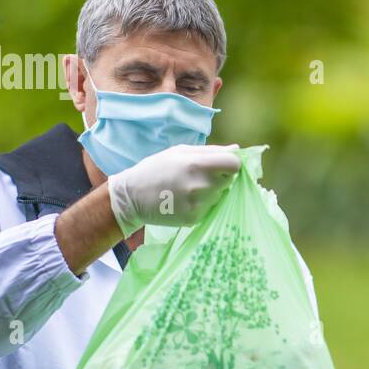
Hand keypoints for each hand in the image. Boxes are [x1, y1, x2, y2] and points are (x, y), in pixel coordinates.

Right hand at [107, 143, 240, 237]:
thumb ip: (210, 151)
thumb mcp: (179, 152)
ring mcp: (198, 204)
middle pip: (228, 181)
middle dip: (219, 177)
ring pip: (220, 196)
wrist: (131, 197)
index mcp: (196, 164)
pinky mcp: (194, 219)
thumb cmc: (155, 169)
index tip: (223, 165)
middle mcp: (200, 186)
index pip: (234, 165)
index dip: (231, 164)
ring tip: (188, 189)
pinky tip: (184, 200)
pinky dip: (202, 204)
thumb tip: (237, 150)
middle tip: (199, 176)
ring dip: (211, 192)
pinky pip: (210, 209)